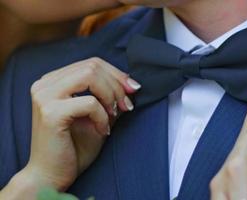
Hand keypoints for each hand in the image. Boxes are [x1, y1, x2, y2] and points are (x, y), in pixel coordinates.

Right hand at [23, 57, 140, 190]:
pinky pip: (90, 103)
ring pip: (90, 76)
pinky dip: (103, 116)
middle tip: (127, 106)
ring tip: (115, 115)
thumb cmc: (74, 147)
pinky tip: (103, 131)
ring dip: (111, 95)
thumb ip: (109, 98)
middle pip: (92, 66)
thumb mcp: (98, 116)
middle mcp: (44, 85)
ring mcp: (44, 97)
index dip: (116, 74)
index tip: (132, 91)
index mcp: (53, 82)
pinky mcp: (50, 113)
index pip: (91, 63)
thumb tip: (131, 84)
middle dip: (117, 85)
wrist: (52, 175)